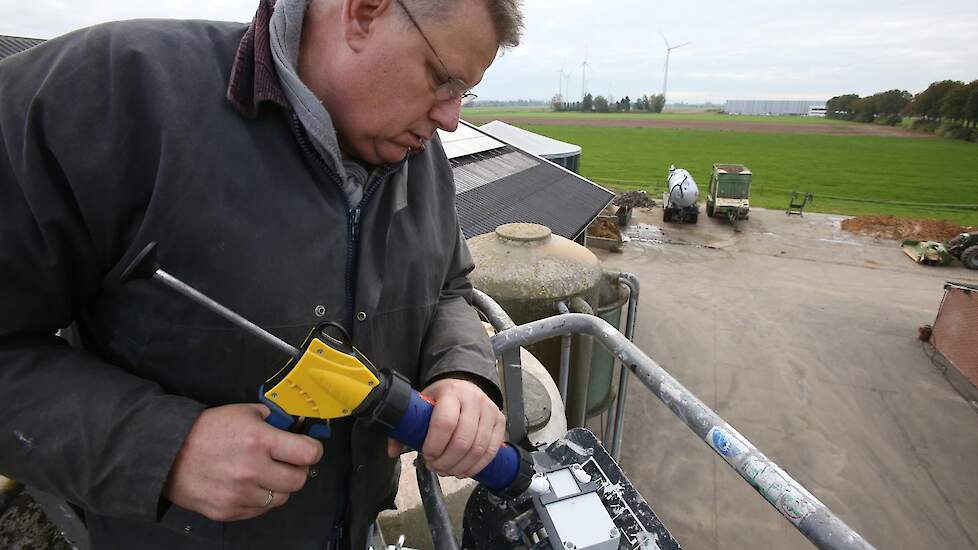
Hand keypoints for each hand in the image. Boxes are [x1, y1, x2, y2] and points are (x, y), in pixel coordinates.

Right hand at [164, 403, 323, 520]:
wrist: (167, 454)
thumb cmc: (206, 430)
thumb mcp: (243, 412)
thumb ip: (273, 419)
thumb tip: (297, 425)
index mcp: (259, 441)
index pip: (308, 454)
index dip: (312, 450)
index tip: (308, 448)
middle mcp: (252, 470)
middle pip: (299, 480)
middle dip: (297, 469)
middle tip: (288, 462)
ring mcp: (240, 495)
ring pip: (281, 498)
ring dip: (278, 486)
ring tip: (265, 473)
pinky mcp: (229, 512)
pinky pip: (260, 510)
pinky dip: (260, 499)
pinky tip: (249, 485)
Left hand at [387, 378, 504, 477]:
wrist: (465, 384)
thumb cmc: (441, 398)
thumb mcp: (422, 403)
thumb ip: (406, 426)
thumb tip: (392, 452)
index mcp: (451, 392)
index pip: (445, 422)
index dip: (434, 445)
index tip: (426, 455)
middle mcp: (473, 399)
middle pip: (463, 440)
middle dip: (446, 461)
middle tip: (435, 467)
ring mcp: (490, 410)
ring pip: (478, 448)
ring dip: (460, 467)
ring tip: (447, 470)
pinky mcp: (500, 421)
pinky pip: (491, 450)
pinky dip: (477, 466)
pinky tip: (464, 471)